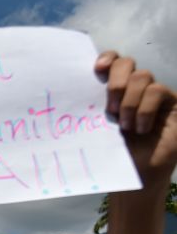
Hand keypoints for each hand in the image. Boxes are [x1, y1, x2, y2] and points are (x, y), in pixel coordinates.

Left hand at [96, 52, 176, 190]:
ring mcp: (155, 94)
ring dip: (129, 102)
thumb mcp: (99, 129)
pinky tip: (140, 128)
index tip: (96, 71)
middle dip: (116, 82)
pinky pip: (157, 91)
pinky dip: (144, 109)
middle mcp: (135, 88)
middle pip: (127, 63)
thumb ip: (91, 111)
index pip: (112, 61)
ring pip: (142, 76)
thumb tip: (67, 99)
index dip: (106, 59)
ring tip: (124, 126)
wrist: (136, 175)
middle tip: (110, 108)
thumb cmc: (114, 153)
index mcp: (115, 90)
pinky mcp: (172, 103)